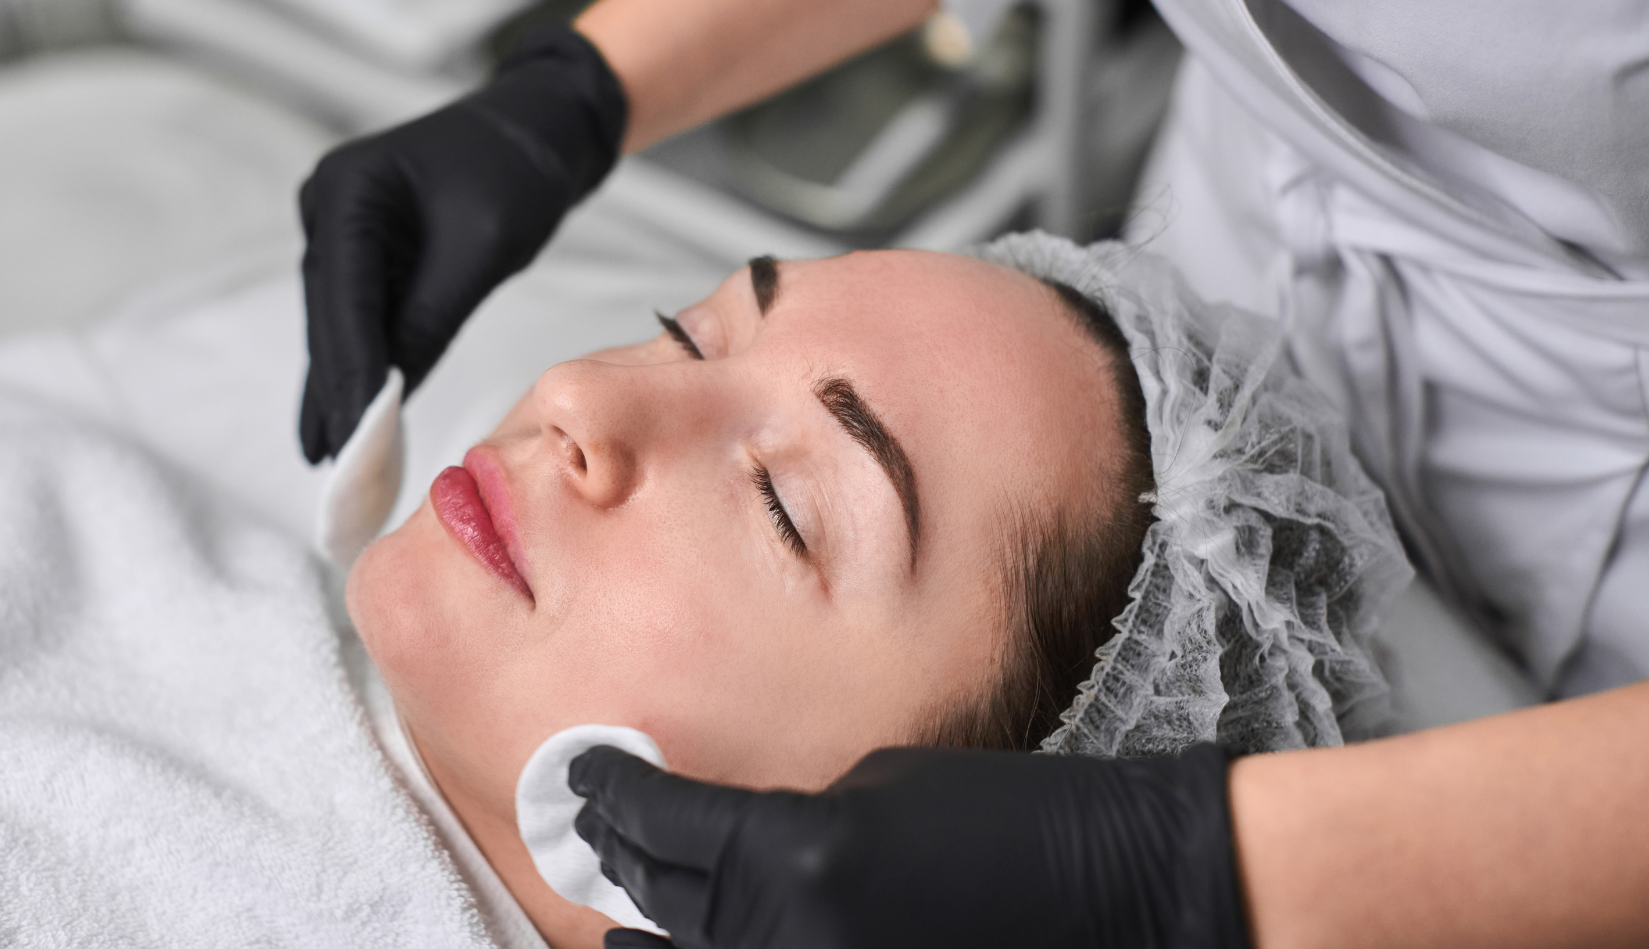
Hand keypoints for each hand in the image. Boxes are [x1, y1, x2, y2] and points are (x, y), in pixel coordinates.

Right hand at [296, 25, 626, 462]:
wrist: (539, 125)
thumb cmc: (519, 171)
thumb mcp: (480, 251)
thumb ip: (428, 319)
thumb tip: (388, 395)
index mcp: (347, 192)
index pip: (344, 303)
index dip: (346, 380)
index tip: (351, 445)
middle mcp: (328, 205)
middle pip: (330, 318)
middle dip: (337, 394)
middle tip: (339, 473)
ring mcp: (340, 225)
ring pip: (339, 323)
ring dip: (343, 387)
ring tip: (339, 460)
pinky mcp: (364, 245)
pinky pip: (360, 314)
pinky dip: (364, 363)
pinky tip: (354, 417)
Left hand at [570, 743, 1249, 948]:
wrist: (1129, 893)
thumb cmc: (1015, 820)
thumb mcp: (880, 788)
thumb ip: (778, 826)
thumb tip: (709, 853)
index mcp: (795, 855)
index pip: (659, 830)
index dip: (609, 800)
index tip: (585, 781)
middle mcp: (792, 944)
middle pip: (652, 926)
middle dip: (620, 880)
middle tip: (598, 844)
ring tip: (631, 932)